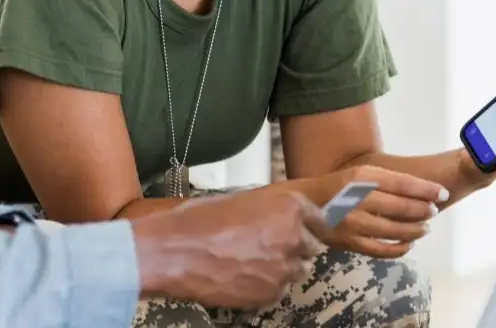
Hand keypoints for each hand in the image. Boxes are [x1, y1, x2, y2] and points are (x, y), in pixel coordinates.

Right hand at [130, 190, 326, 308]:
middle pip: (310, 248)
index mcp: (289, 208)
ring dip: (281, 269)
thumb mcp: (239, 201)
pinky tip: (242, 278)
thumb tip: (277, 218)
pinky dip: (266, 287)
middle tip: (267, 248)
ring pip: (296, 272)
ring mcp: (284, 268)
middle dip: (293, 248)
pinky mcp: (271, 294)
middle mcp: (294, 237)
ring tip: (251, 264)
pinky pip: (278, 291)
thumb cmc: (200, 220)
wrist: (175, 252)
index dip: (310, 226)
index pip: (319, 220)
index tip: (305, 230)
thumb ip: (268, 211)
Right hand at [305, 165, 449, 258]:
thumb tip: (422, 191)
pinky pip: (382, 250)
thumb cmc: (338, 186)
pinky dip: (400, 249)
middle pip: (402, 207)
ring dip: (416, 230)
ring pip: (395, 230)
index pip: (403, 183)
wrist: (305, 203)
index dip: (427, 189)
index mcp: (361, 176)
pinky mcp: (350, 242)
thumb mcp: (360, 173)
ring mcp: (353, 223)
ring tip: (425, 228)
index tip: (443, 194)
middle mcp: (357, 199)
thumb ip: (387, 180)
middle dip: (424, 210)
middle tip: (433, 211)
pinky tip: (408, 244)